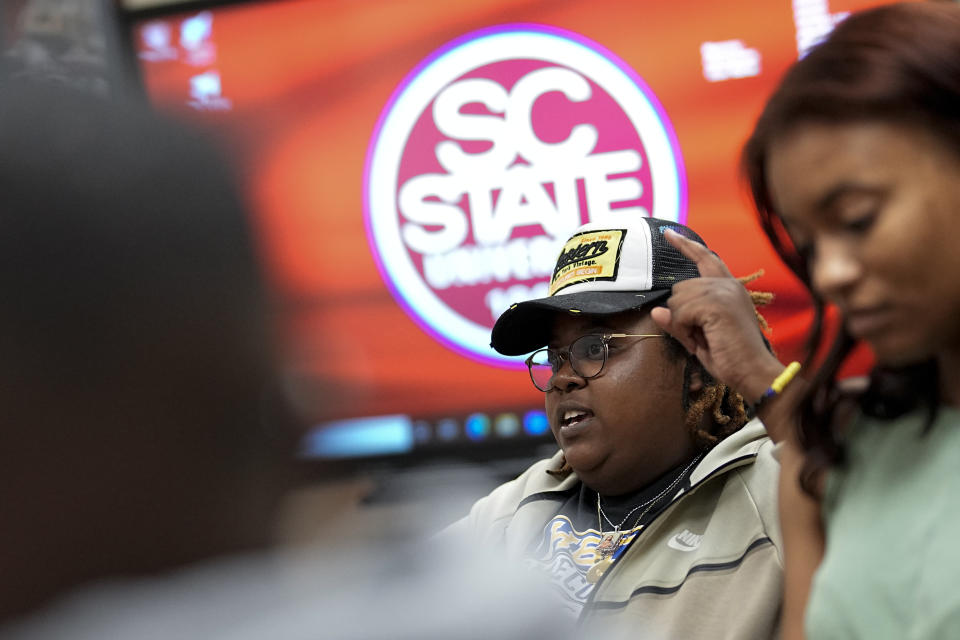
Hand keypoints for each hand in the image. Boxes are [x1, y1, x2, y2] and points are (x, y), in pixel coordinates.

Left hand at [650, 228, 784, 403]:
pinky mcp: (717, 303)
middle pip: (680, 287)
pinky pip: (680, 311)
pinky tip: (700, 339)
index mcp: (729, 289)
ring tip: (702, 339)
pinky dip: (683, 329)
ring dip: (681, 324)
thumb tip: (657, 311)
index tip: (669, 233)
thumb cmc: (731, 358)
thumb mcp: (699, 337)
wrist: (753, 372)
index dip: (686, 246)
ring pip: (677, 299)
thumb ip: (679, 321)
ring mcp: (723, 292)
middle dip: (680, 314)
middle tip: (697, 337)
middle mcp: (728, 285)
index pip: (706, 259)